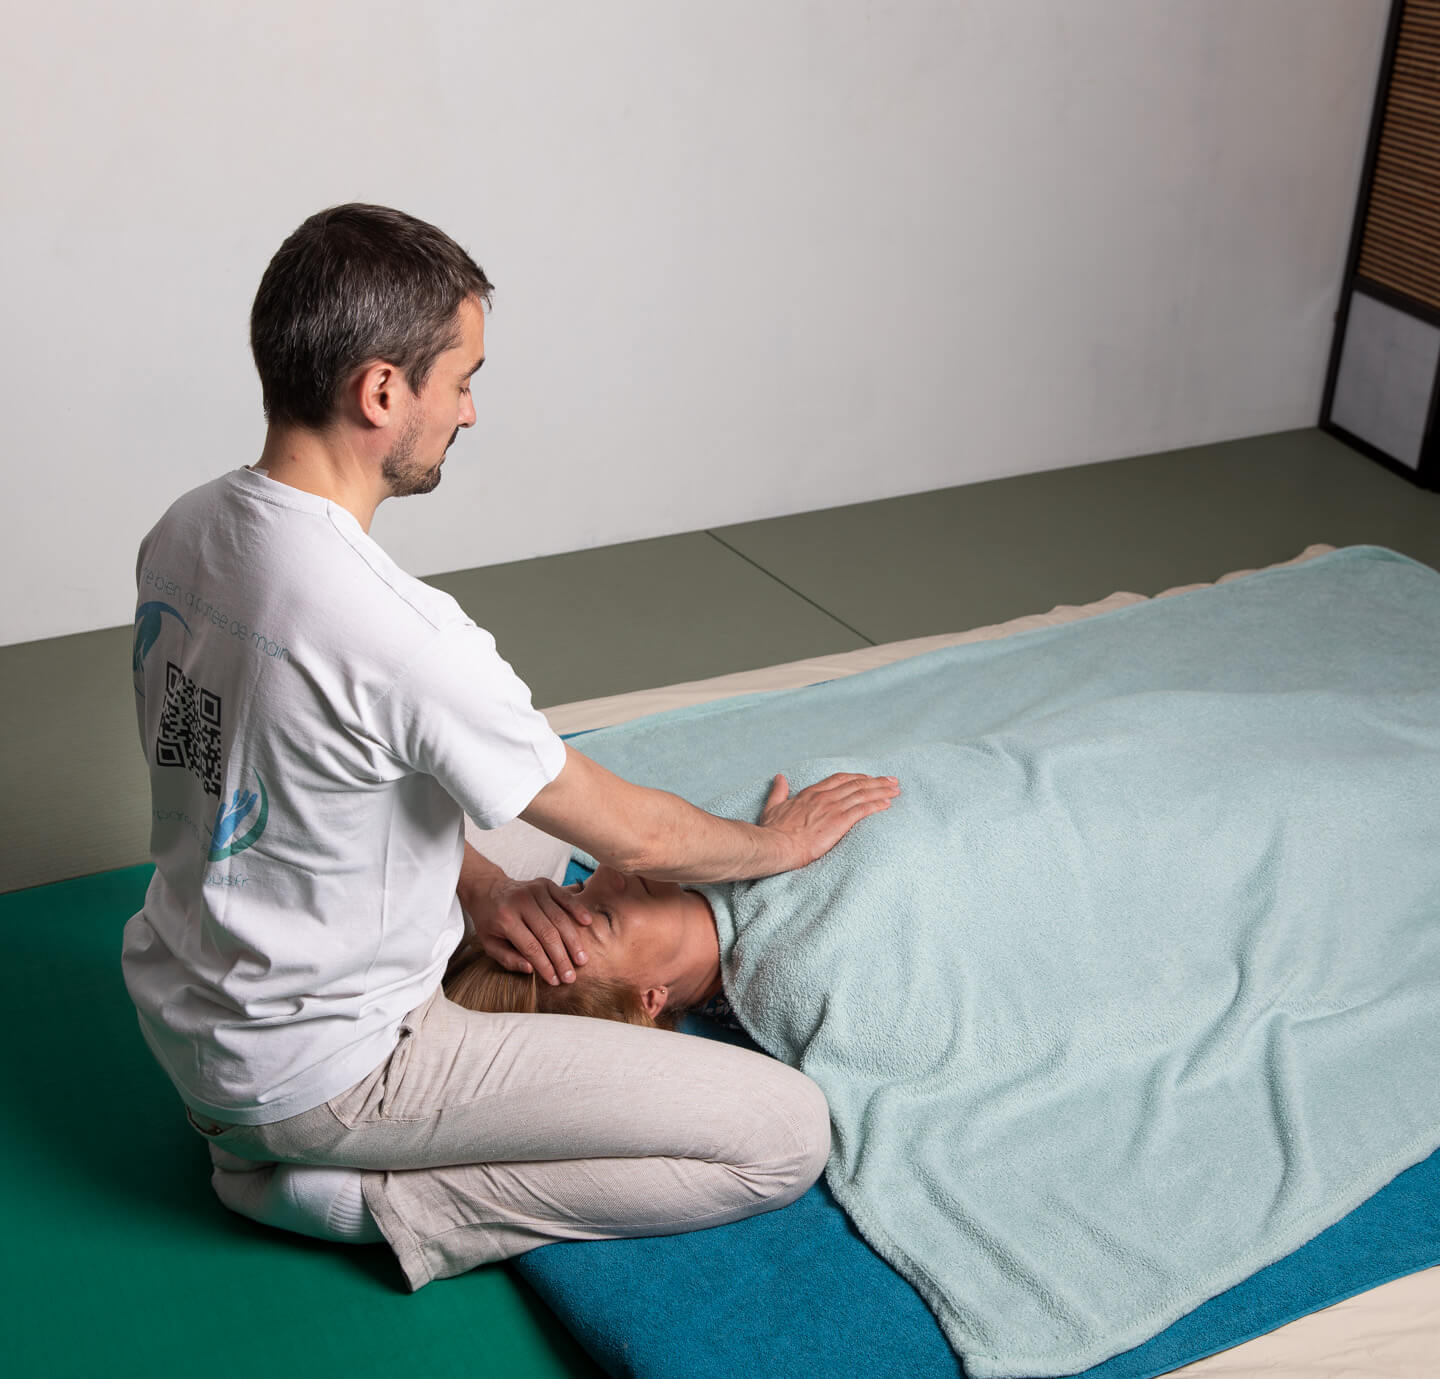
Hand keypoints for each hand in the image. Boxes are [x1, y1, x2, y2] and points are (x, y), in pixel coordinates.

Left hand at [460, 876, 593, 986]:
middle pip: (548, 934)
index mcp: (505, 919)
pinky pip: (565, 897)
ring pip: (559, 918)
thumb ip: (508, 959)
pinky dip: (577, 910)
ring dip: (573, 941)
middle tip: (571, 977)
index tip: (555, 981)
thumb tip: (530, 969)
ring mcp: (534, 890)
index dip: (545, 966)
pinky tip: (587, 923)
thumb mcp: (489, 943)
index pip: (530, 947)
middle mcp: (521, 902)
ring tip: (582, 959)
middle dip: (561, 958)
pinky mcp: (545, 883)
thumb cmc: (490, 921)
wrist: (488, 889)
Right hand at [758, 771, 899, 869]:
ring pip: (862, 793)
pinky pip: (863, 809)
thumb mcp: (773, 806)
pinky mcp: (839, 821)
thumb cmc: (774, 831)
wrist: (777, 845)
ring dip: (881, 790)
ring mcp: (833, 808)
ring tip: (895, 790)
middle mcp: (825, 797)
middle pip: (856, 783)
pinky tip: (887, 804)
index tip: (868, 777)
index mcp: (811, 793)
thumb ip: (779, 791)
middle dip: (876, 781)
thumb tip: (780, 777)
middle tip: (891, 780)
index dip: (856, 777)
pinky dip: (877, 804)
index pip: (839, 779)